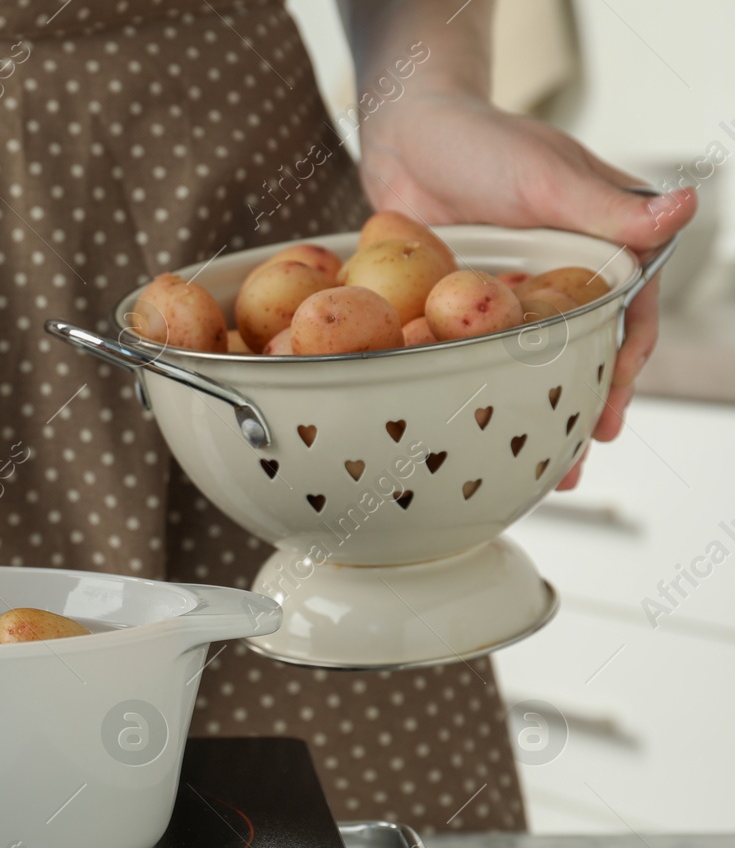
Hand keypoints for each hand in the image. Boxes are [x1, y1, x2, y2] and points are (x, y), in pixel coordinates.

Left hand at [356, 91, 696, 488]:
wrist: (408, 132)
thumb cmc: (484, 141)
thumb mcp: (547, 175)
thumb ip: (607, 206)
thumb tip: (684, 208)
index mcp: (600, 244)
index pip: (626, 313)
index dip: (623, 364)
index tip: (609, 408)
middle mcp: (562, 274)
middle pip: (583, 350)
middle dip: (583, 406)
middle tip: (575, 461)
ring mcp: (513, 292)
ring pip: (532, 362)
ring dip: (535, 411)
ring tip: (539, 468)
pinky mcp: (466, 302)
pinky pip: (477, 353)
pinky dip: (478, 388)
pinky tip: (473, 429)